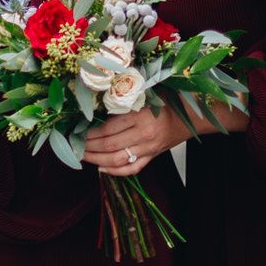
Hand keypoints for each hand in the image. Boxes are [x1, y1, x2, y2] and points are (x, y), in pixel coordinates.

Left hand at [82, 97, 238, 171]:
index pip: (108, 128)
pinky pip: (132, 169)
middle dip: (88, 147)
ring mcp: (148, 149)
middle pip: (109, 146)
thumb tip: (95, 104)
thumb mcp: (146, 94)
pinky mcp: (152, 157)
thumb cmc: (168, 100)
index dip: (89, 132)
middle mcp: (144, 134)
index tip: (76, 130)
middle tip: (73, 145)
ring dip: (96, 160)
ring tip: (82, 156)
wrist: (193, 115)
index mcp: (141, 115)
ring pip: (117, 160)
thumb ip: (124, 99)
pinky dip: (115, 171)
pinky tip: (101, 168)